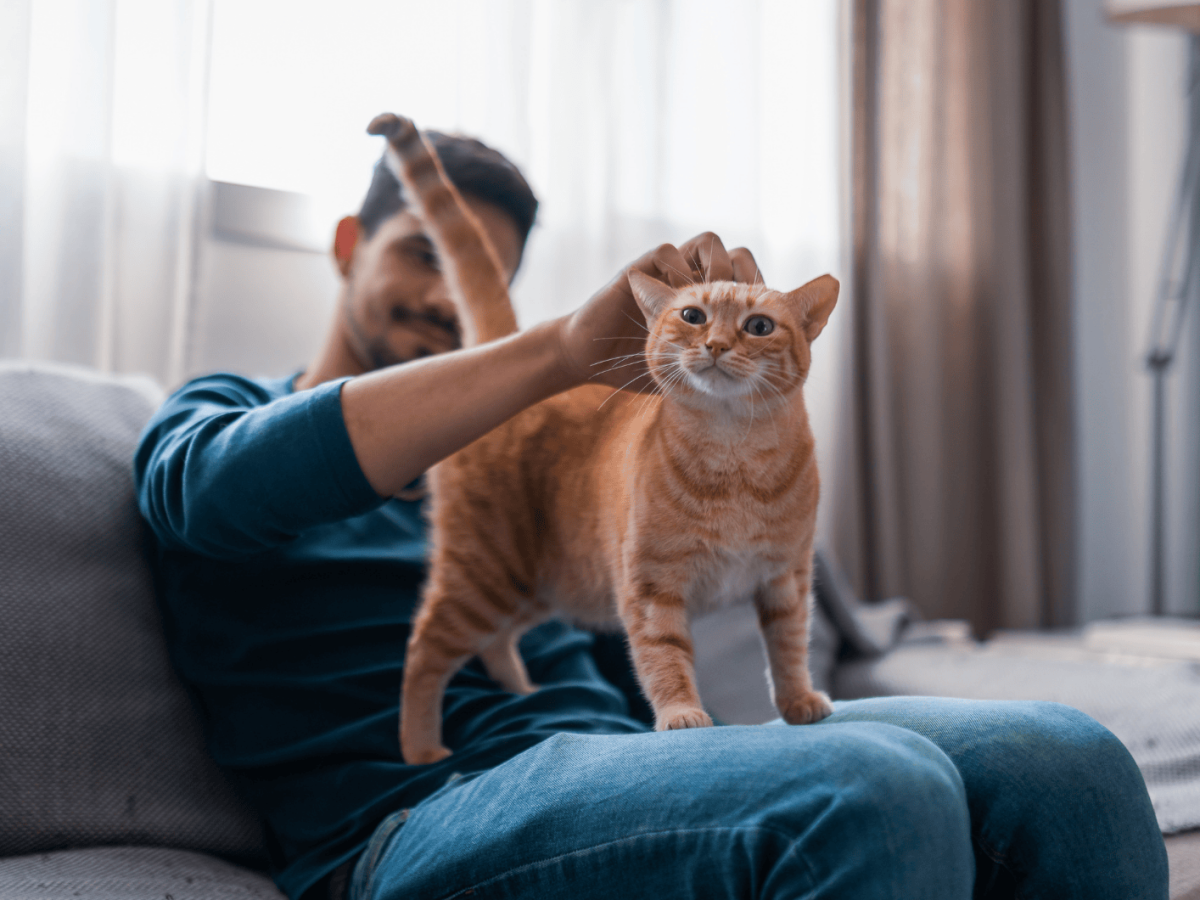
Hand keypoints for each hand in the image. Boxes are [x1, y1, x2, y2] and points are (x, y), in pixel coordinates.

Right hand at [553, 233, 763, 391]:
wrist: (591, 360)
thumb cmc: (636, 369)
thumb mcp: (685, 374)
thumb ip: (713, 369)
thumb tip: (756, 383)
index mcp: (707, 306)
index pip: (746, 283)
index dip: (757, 293)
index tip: (758, 317)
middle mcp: (691, 284)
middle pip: (734, 256)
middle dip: (743, 277)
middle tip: (740, 304)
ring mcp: (667, 275)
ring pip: (708, 243)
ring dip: (715, 266)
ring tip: (711, 296)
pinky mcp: (641, 271)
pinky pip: (667, 251)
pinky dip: (676, 268)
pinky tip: (676, 297)